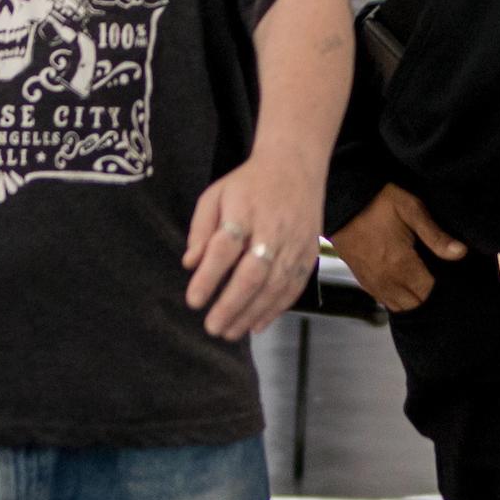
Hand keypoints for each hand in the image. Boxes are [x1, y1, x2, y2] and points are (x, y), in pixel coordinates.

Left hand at [184, 142, 327, 341]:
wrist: (294, 167)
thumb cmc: (248, 184)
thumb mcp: (216, 195)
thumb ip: (201, 229)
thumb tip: (190, 264)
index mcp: (245, 209)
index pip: (225, 248)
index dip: (209, 276)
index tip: (194, 300)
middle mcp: (273, 227)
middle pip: (253, 273)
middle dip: (232, 304)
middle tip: (212, 327)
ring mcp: (295, 242)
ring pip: (275, 285)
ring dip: (252, 313)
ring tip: (230, 332)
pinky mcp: (309, 253)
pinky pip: (294, 287)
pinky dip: (277, 309)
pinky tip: (258, 324)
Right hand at [327, 183, 464, 314]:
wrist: (340, 200)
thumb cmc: (377, 201)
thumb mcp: (411, 208)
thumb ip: (436, 235)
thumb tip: (461, 253)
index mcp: (401, 265)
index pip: (429, 292)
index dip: (442, 286)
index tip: (447, 273)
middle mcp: (386, 280)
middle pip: (415, 303)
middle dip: (428, 293)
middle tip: (434, 274)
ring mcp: (371, 281)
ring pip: (398, 305)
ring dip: (411, 297)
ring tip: (420, 279)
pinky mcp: (361, 278)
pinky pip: (382, 299)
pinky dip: (394, 296)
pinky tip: (401, 281)